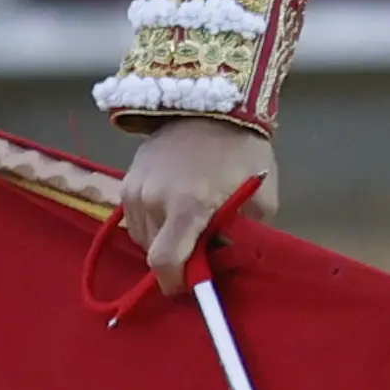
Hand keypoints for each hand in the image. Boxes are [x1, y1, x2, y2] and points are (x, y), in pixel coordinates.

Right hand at [119, 118, 280, 295]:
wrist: (214, 101)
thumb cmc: (244, 151)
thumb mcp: (261, 200)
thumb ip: (242, 237)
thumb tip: (222, 262)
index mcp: (188, 206)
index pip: (166, 263)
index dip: (175, 283)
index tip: (189, 288)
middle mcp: (154, 199)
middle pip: (153, 253)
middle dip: (174, 262)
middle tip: (197, 253)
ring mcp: (136, 188)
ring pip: (141, 236)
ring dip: (161, 241)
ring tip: (186, 227)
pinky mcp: (127, 177)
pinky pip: (134, 216)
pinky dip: (151, 222)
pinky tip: (172, 209)